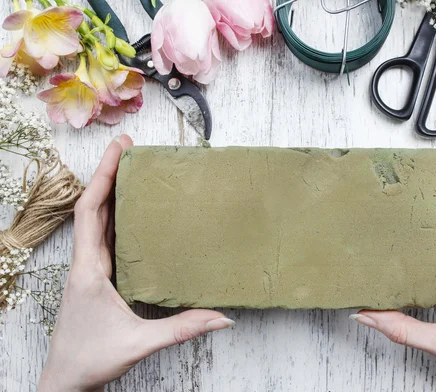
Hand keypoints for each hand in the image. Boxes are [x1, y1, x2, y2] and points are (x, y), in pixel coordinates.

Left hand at [38, 136, 234, 391]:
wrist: (65, 380)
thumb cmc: (91, 359)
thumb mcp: (140, 342)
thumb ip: (182, 327)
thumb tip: (222, 316)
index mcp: (90, 269)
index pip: (91, 211)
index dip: (104, 176)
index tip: (120, 149)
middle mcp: (85, 263)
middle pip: (92, 207)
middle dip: (109, 174)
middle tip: (130, 149)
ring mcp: (88, 269)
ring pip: (96, 220)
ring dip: (110, 192)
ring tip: (132, 171)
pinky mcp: (94, 277)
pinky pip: (103, 236)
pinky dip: (114, 215)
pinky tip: (131, 213)